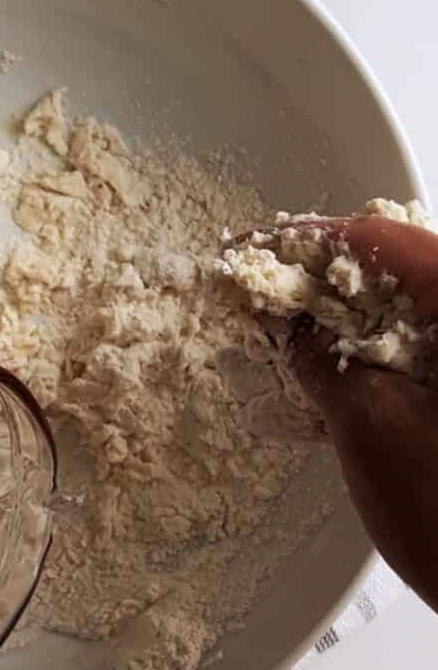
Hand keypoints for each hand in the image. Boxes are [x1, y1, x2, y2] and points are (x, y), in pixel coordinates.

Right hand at [282, 216, 437, 611]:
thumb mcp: (371, 428)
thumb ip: (320, 358)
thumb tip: (283, 314)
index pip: (381, 241)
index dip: (305, 242)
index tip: (249, 252)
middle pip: (398, 268)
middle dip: (324, 279)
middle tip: (263, 294)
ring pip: (410, 310)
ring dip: (348, 320)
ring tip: (289, 337)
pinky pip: (426, 349)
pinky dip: (379, 355)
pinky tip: (338, 379)